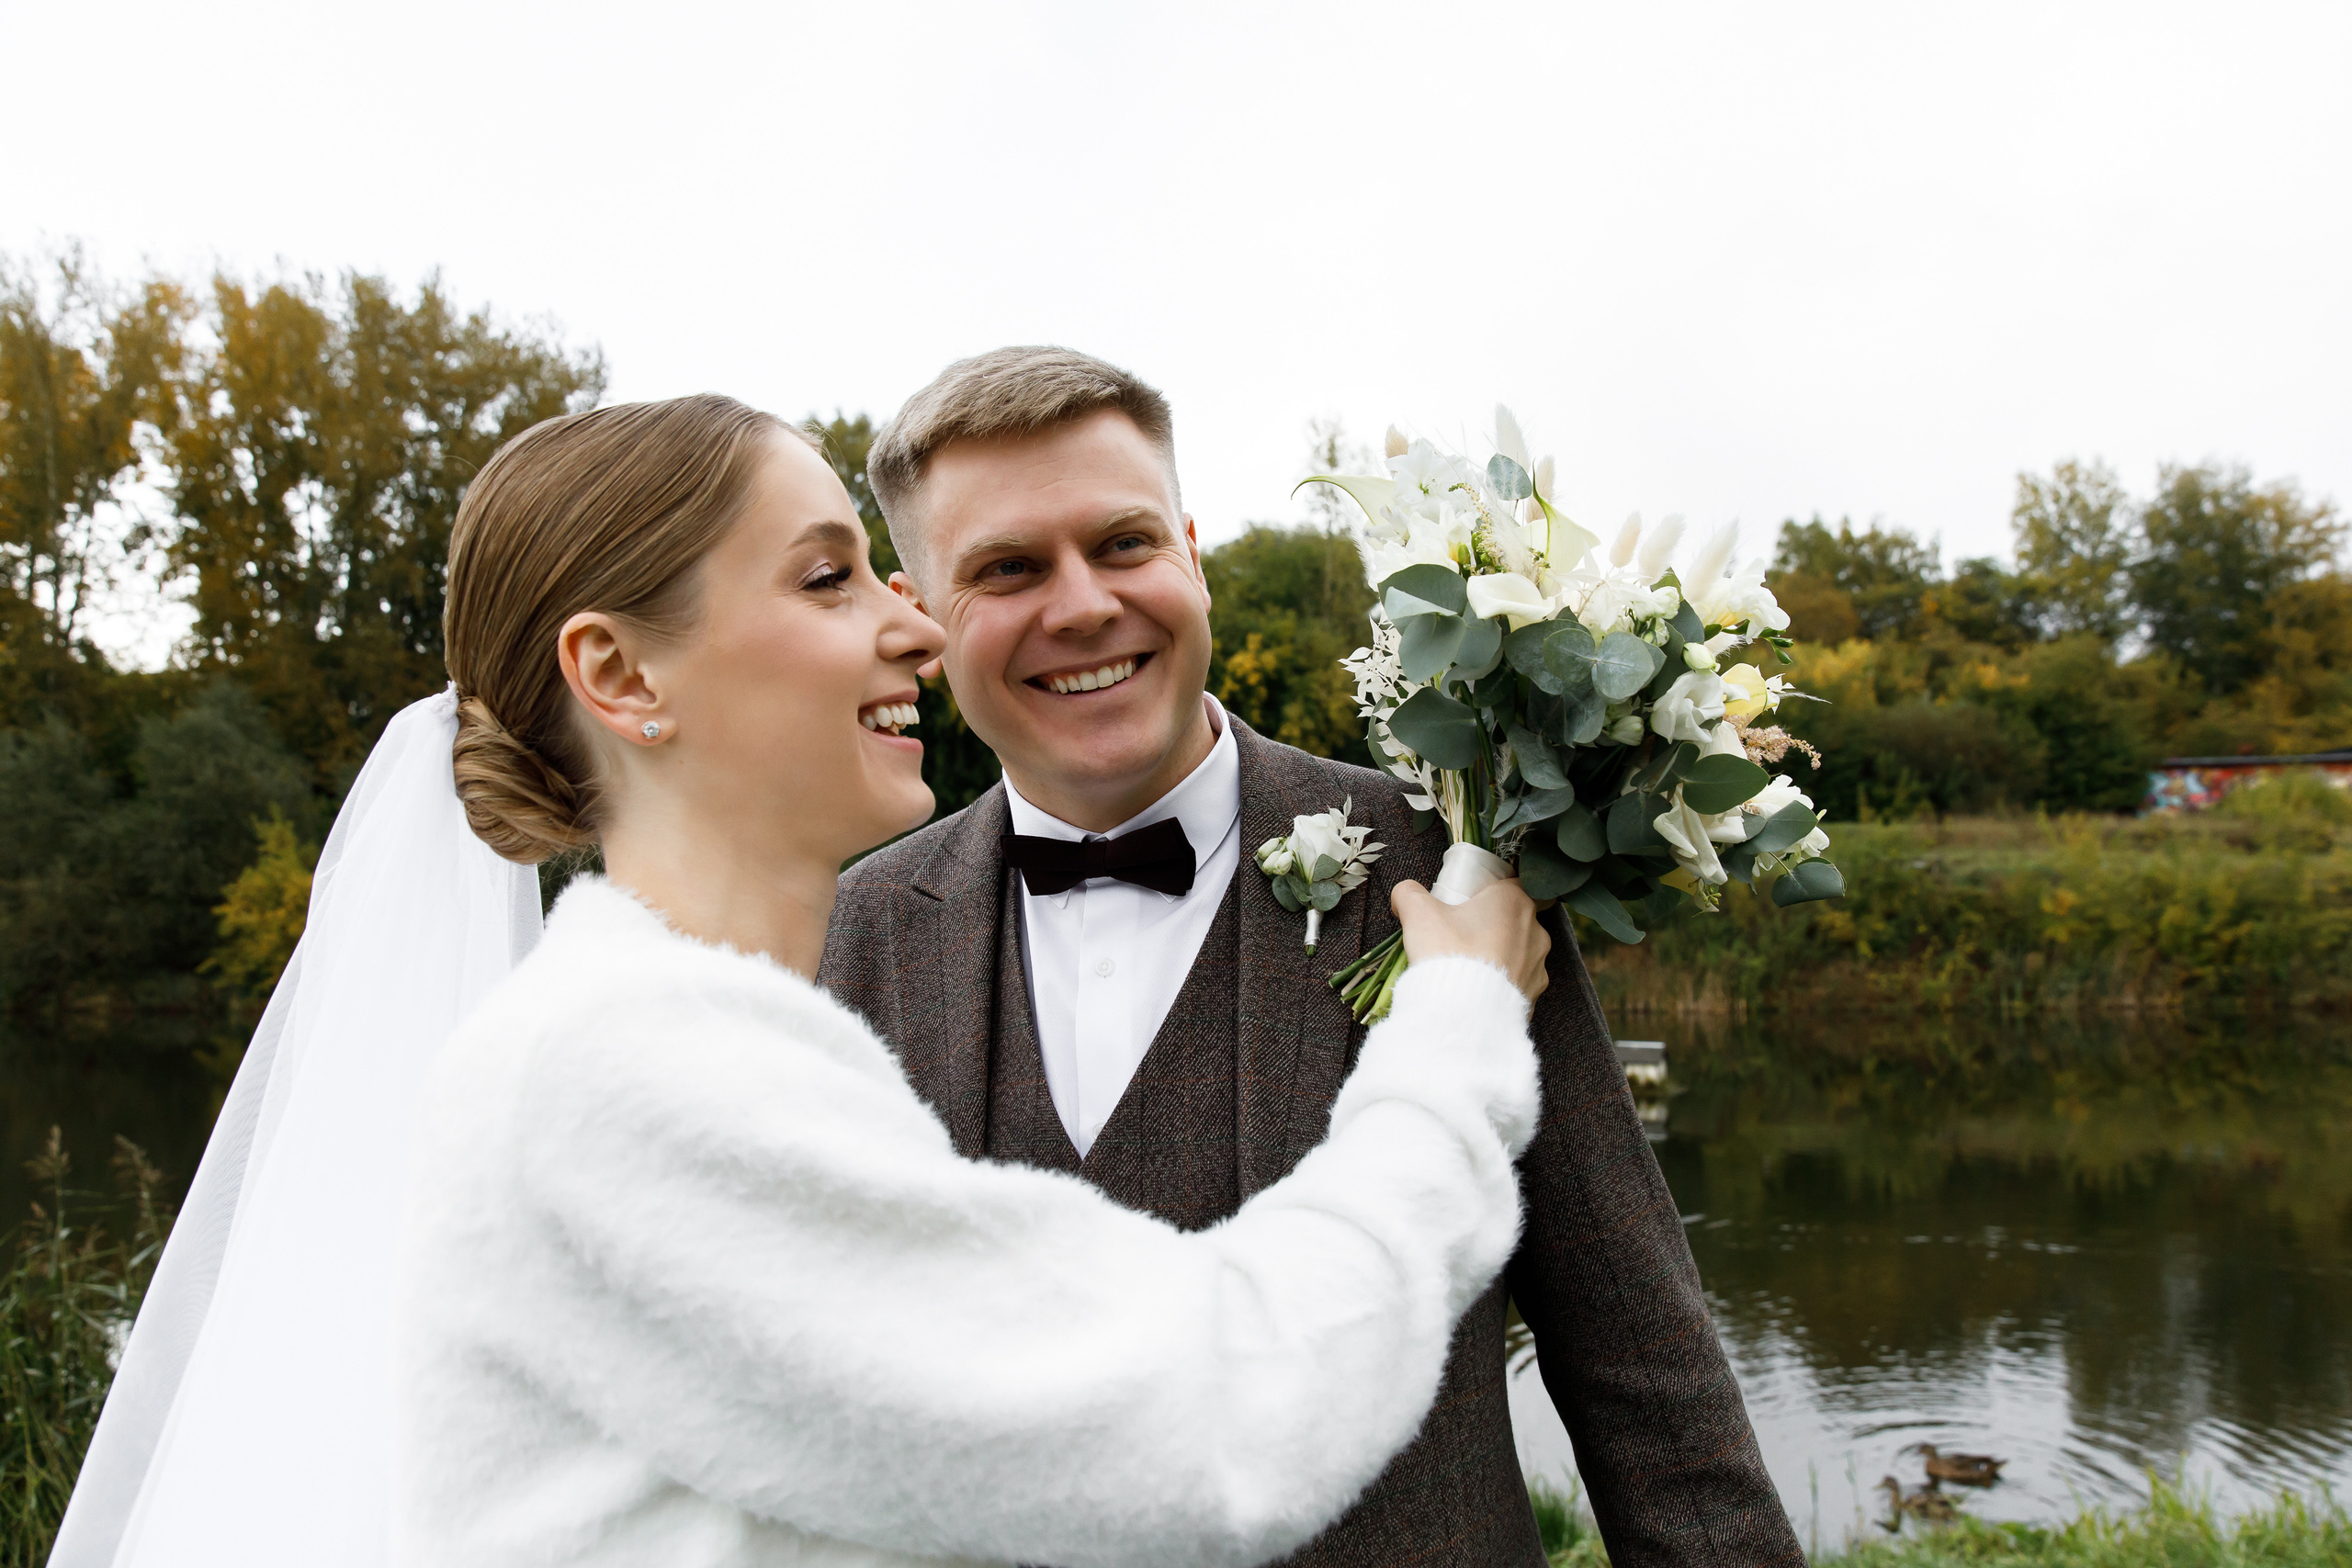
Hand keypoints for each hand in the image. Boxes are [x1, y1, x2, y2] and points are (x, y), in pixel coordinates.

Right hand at [1391, 878, 1550, 1004]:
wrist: (1463, 1013)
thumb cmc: (1448, 954)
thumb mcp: (1419, 914)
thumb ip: (1409, 894)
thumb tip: (1405, 893)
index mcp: (1512, 901)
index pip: (1507, 883)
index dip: (1486, 890)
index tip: (1467, 901)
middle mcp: (1534, 929)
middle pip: (1512, 917)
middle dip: (1490, 923)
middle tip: (1461, 935)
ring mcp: (1538, 964)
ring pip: (1518, 950)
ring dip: (1499, 953)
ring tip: (1469, 965)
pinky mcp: (1534, 993)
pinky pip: (1518, 980)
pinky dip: (1502, 982)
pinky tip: (1479, 988)